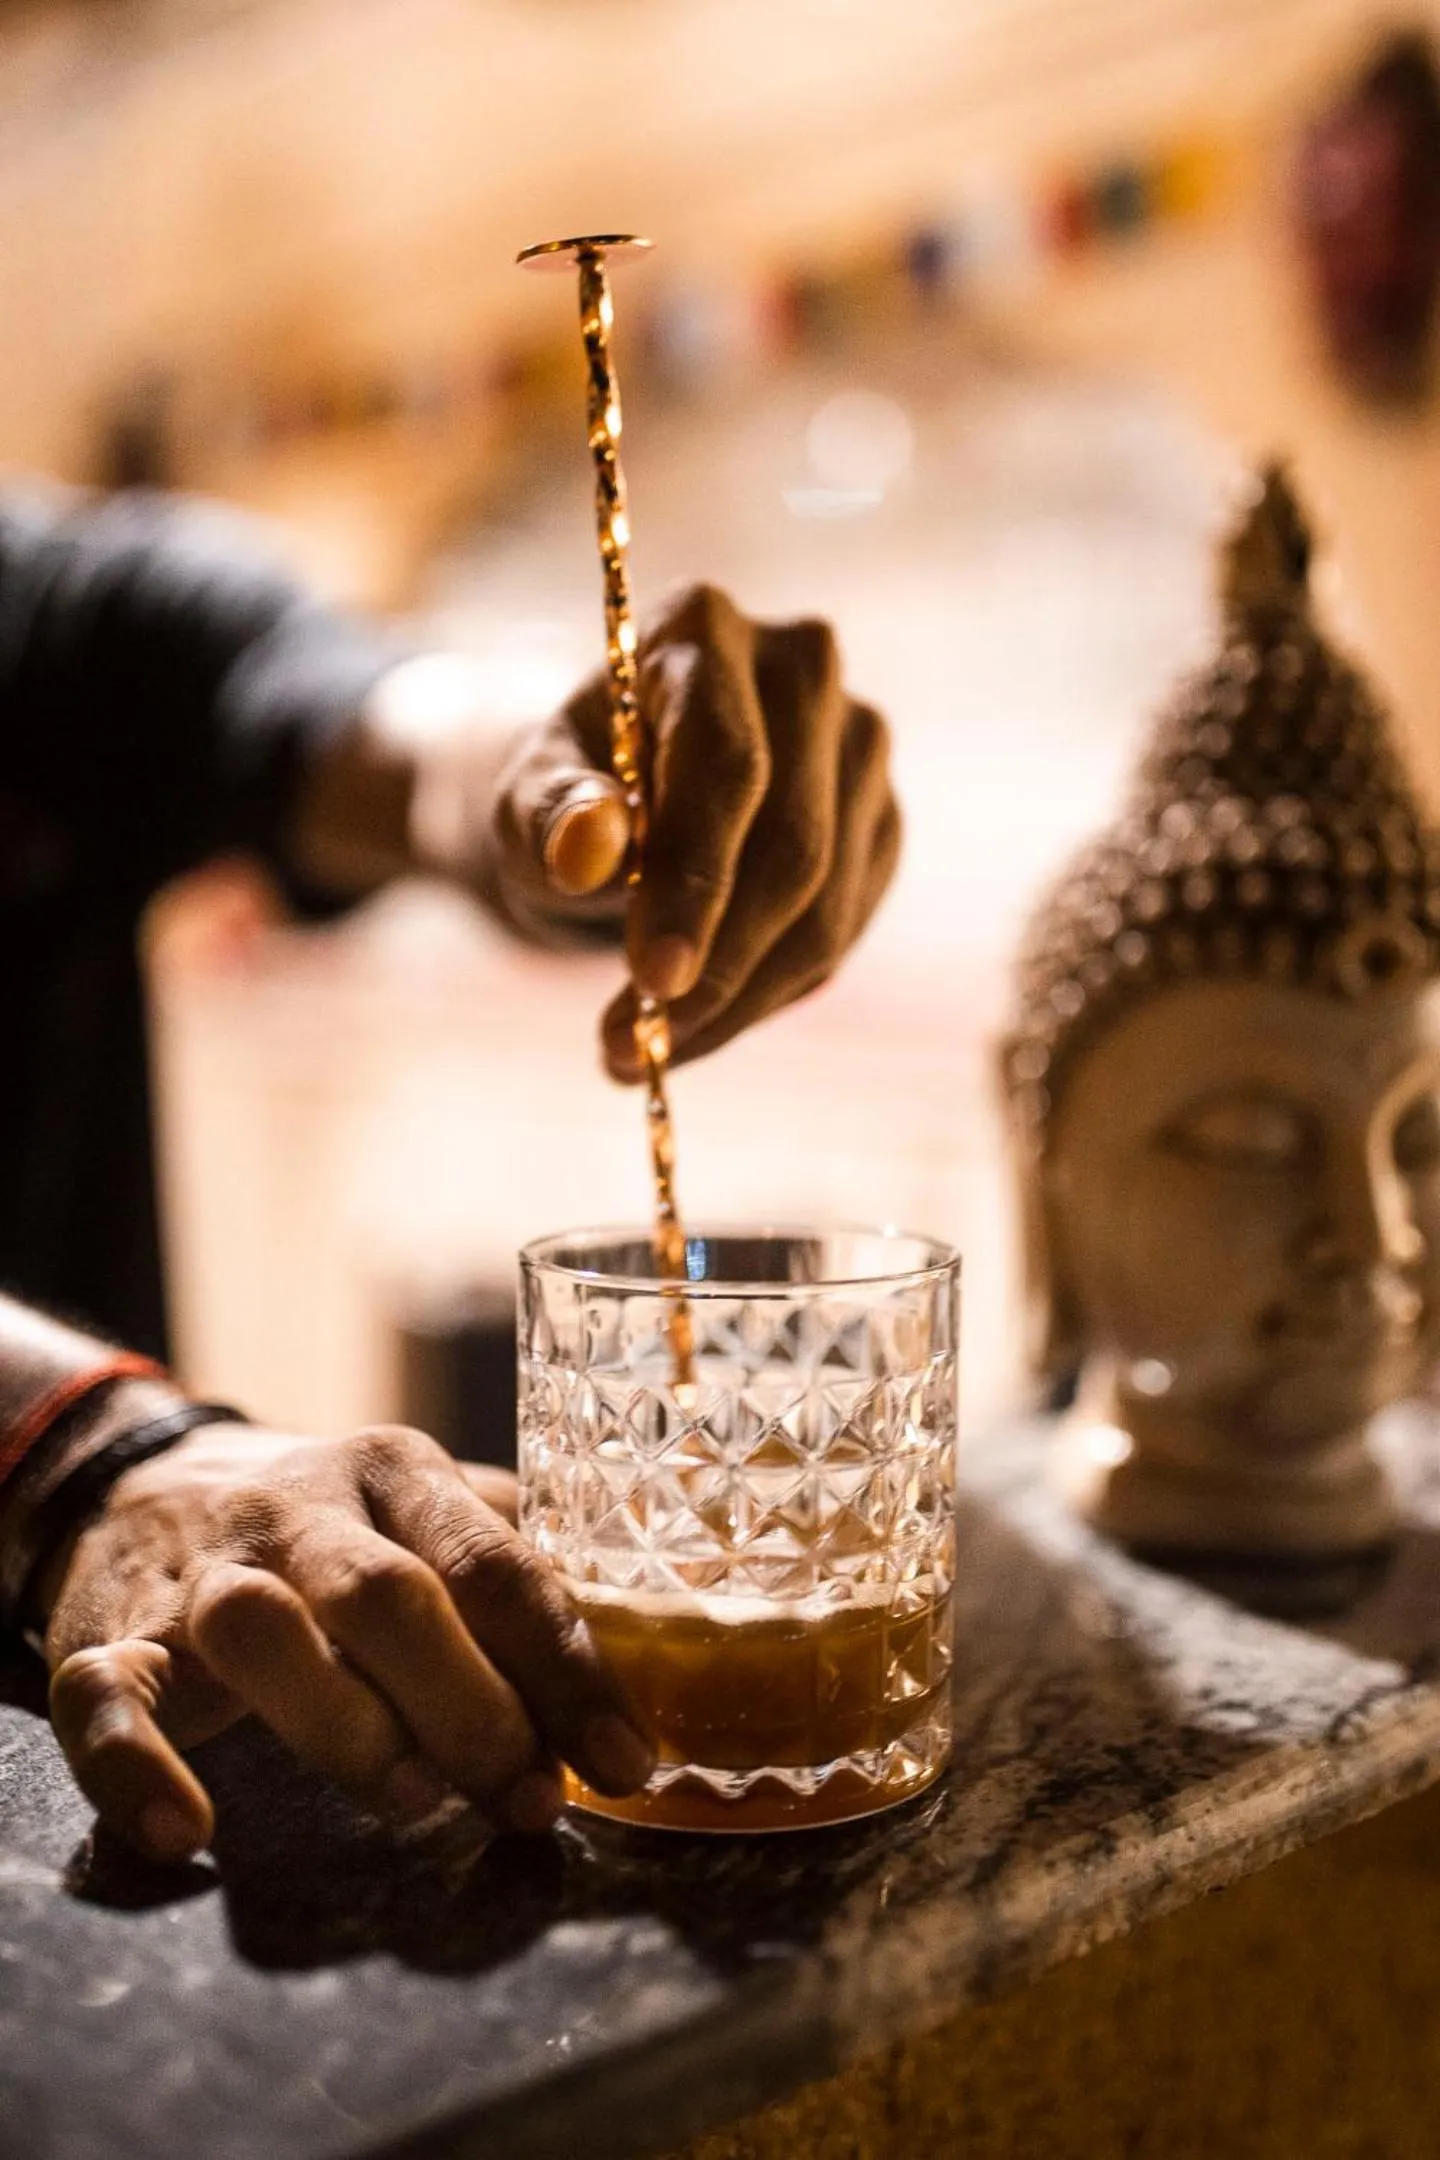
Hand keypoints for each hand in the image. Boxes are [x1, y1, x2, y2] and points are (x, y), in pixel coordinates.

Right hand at [42, 1422, 653, 1862]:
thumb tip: (666, 1642)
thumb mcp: (430, 1511)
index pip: (498, 1563)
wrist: (146, 1477)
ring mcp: (203, 1567)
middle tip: (532, 1801)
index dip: (567, 1667)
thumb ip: (522, 1561)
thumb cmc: (335, 1524)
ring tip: (415, 1806)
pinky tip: (183, 1832)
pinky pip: (103, 1693)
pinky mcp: (109, 1632)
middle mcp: (303, 1507)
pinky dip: (133, 1765)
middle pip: (391, 1596)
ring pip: (262, 1628)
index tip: (627, 1762)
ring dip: (346, 1728)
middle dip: (475, 1708)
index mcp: (399, 1472)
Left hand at [484, 585, 900, 1078]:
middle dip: (717, 968)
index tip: (652, 983)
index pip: (728, 767)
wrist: (624, 786)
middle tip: (630, 1049)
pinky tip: (706, 1016)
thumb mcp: (525, 799)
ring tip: (648, 1050)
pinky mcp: (882, 817)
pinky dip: (771, 995)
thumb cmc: (568, 788)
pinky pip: (844, 933)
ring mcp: (859, 744)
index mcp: (704, 631)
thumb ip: (546, 815)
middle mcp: (804, 667)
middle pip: (794, 848)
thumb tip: (589, 850)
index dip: (696, 883)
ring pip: (828, 908)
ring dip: (740, 1001)